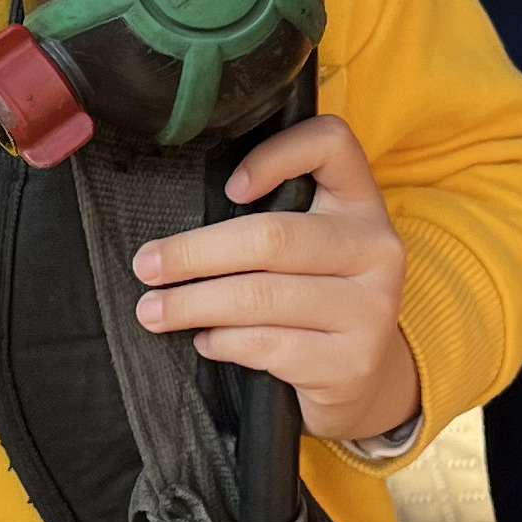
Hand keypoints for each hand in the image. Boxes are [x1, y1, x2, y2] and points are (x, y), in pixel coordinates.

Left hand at [130, 114, 422, 444]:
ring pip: (262, 297)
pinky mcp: (352, 362)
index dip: (276, 155)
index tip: (229, 186)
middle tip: (145, 267)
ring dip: (193, 305)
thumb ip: (270, 219)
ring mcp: (371, 308)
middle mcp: (377, 249)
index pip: (331, 145)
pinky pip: (269, 346)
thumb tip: (172, 237)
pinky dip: (223, 342)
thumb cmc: (315, 295)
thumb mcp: (308, 246)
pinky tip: (204, 341)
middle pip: (273, 237)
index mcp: (360, 203)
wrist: (365, 377)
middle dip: (195, 253)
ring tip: (153, 311)